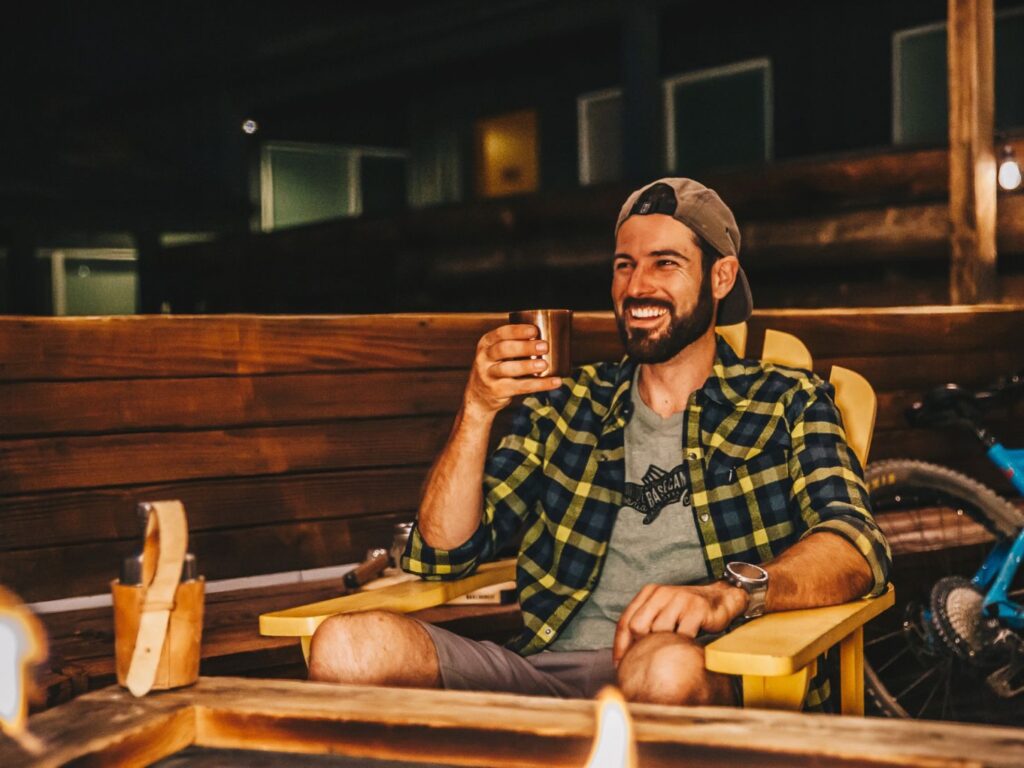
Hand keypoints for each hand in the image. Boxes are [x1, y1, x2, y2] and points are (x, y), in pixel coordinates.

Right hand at [463, 324, 561, 417]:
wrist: (479, 396)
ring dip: (527, 366)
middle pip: (503, 350)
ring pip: (508, 369)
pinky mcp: (498, 391)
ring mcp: (489, 376)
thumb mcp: (497, 353)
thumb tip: (548, 336)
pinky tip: (555, 382)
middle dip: (524, 347)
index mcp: (486, 343)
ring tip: (544, 364)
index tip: (535, 331)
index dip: (518, 331)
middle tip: (544, 346)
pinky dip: (540, 384)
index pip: (501, 333)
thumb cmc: (496, 367)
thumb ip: (515, 343)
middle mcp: (484, 358)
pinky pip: (520, 387)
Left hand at [612, 582, 747, 665]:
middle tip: (647, 664)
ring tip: (668, 659)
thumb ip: (646, 625)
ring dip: (663, 648)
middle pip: (637, 626)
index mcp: (648, 593)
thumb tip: (626, 657)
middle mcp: (661, 594)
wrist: (720, 598)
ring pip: (659, 632)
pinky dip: (682, 648)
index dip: (619, 646)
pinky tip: (684, 654)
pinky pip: (682, 635)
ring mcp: (679, 600)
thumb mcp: (663, 611)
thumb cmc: (687, 611)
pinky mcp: (696, 609)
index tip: (620, 667)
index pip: (624, 621)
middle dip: (639, 648)